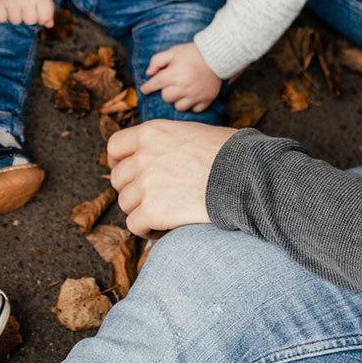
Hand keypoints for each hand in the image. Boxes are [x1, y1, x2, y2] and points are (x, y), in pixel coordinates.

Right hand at [0, 0, 54, 26]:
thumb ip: (48, 6)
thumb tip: (49, 25)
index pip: (44, 17)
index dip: (43, 16)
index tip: (39, 9)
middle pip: (30, 21)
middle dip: (30, 15)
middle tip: (26, 4)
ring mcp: (10, 0)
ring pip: (15, 21)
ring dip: (16, 15)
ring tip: (16, 4)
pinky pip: (0, 18)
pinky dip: (3, 16)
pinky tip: (6, 7)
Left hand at [108, 120, 237, 235]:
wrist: (245, 175)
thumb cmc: (231, 153)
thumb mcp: (195, 133)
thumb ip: (169, 142)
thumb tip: (165, 155)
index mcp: (152, 132)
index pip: (115, 146)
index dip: (118, 161)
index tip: (128, 173)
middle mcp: (142, 156)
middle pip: (119, 178)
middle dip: (132, 189)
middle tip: (152, 197)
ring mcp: (145, 183)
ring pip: (126, 203)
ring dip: (141, 210)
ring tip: (162, 214)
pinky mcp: (151, 210)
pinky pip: (135, 225)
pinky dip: (146, 229)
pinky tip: (162, 229)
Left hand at [140, 41, 221, 111]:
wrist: (217, 55)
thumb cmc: (192, 53)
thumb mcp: (173, 51)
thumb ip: (157, 60)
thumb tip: (148, 73)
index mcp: (173, 74)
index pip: (154, 85)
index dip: (147, 87)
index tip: (145, 89)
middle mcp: (184, 87)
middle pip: (166, 98)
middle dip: (166, 91)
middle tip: (171, 84)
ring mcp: (196, 95)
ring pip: (179, 106)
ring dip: (178, 100)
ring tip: (182, 91)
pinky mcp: (206, 99)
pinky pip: (194, 109)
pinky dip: (192, 104)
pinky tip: (192, 96)